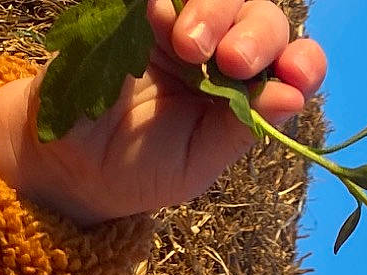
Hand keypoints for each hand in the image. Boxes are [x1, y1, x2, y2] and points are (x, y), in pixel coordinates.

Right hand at [0, 0, 327, 226]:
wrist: (64, 159)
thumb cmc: (135, 168)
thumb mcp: (194, 164)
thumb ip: (239, 131)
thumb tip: (292, 98)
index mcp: (242, 94)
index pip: (290, 66)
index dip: (303, 62)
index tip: (295, 74)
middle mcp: (221, 54)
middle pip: (262, 20)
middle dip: (258, 35)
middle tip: (231, 61)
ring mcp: (182, 25)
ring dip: (214, 11)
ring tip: (185, 43)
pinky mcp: (141, 10)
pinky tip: (159, 16)